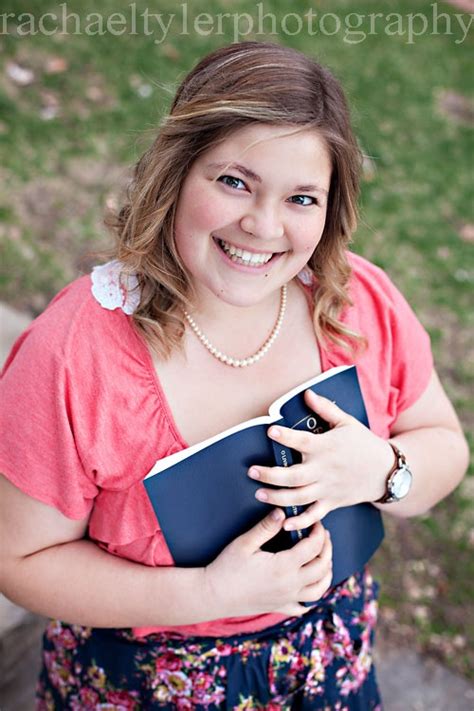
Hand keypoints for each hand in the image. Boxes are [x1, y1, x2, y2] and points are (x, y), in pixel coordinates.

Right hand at [203, 509, 332, 618]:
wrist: (213, 595)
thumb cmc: (226, 567)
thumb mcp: (244, 543)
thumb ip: (265, 527)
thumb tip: (282, 513)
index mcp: (283, 567)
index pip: (313, 547)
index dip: (318, 532)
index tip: (315, 522)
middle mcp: (290, 585)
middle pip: (322, 567)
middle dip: (326, 548)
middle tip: (322, 535)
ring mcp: (287, 599)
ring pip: (319, 589)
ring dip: (326, 572)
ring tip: (323, 558)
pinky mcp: (280, 608)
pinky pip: (303, 607)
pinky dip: (311, 597)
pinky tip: (309, 586)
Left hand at [247, 391, 393, 531]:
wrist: (386, 470)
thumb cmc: (363, 443)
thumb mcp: (346, 422)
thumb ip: (325, 409)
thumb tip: (307, 393)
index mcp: (326, 447)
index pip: (302, 441)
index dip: (286, 436)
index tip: (270, 430)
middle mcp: (324, 469)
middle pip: (294, 476)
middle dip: (270, 475)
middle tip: (251, 471)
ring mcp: (328, 488)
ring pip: (299, 497)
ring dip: (277, 498)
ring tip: (259, 494)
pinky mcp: (332, 502)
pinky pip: (314, 515)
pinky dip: (300, 522)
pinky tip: (284, 523)